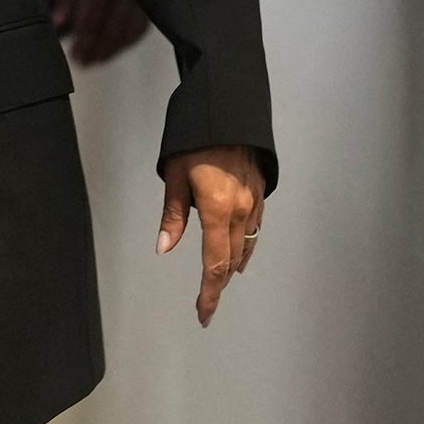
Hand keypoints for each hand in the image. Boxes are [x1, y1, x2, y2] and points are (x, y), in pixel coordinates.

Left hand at [50, 0, 150, 67]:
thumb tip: (58, 23)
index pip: (93, 14)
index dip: (84, 39)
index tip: (74, 55)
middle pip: (113, 26)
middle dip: (97, 48)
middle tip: (84, 63)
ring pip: (132, 28)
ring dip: (114, 48)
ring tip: (98, 60)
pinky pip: (146, 21)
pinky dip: (131, 38)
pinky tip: (119, 46)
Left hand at [157, 147, 265, 323]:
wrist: (228, 109)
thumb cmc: (196, 139)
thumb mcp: (175, 175)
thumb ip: (172, 216)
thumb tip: (164, 248)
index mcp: (217, 209)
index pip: (214, 263)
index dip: (209, 293)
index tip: (204, 313)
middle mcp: (240, 210)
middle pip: (231, 261)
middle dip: (218, 286)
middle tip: (206, 306)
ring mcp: (253, 202)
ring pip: (245, 247)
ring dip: (231, 267)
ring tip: (218, 284)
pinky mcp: (259, 193)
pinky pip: (254, 229)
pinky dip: (245, 247)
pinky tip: (239, 254)